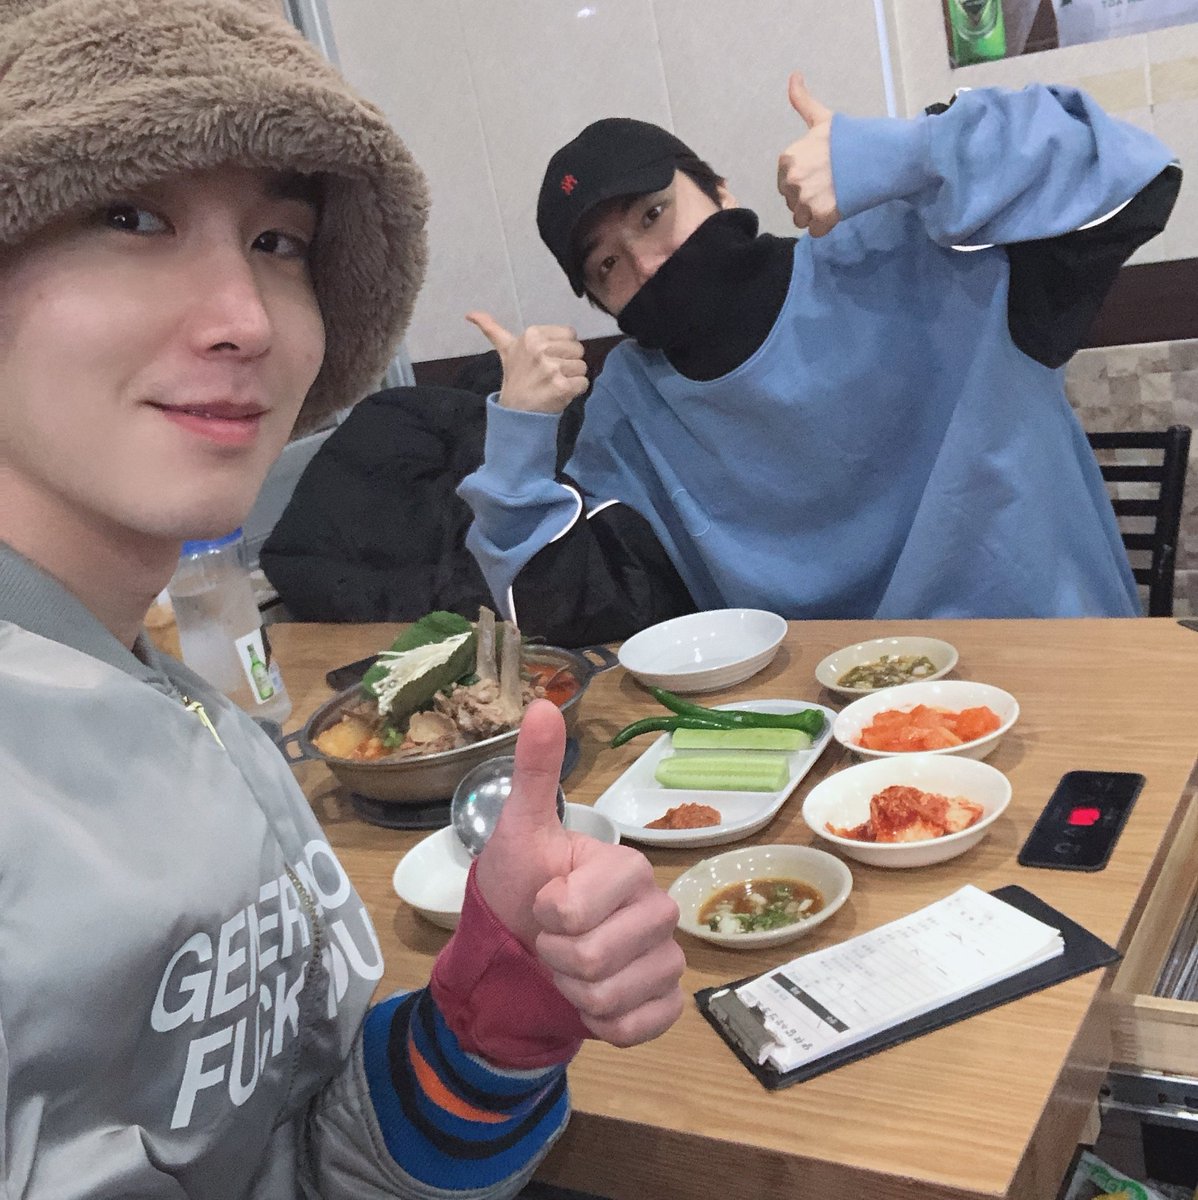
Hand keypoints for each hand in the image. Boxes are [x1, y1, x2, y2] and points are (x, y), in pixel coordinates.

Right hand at [466, 311, 588, 413]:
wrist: (515, 411)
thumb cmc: (515, 378)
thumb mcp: (505, 349)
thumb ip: (492, 328)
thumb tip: (469, 313)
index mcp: (532, 334)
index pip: (570, 334)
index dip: (563, 348)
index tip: (547, 359)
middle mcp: (541, 348)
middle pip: (578, 350)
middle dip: (568, 363)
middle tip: (550, 375)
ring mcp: (551, 368)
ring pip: (582, 367)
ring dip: (572, 378)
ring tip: (554, 384)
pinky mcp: (562, 386)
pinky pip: (584, 382)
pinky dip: (576, 390)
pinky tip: (560, 393)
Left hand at [475, 700, 685, 1046]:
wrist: (515, 957)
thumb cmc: (519, 890)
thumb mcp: (519, 830)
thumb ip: (535, 771)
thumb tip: (543, 705)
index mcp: (628, 867)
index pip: (581, 906)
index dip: (550, 913)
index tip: (542, 904)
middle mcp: (659, 910)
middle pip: (599, 956)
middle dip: (557, 957)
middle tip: (550, 941)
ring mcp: (666, 960)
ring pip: (612, 995)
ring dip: (572, 991)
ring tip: (566, 971)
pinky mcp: (665, 1005)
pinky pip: (639, 1028)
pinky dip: (603, 1025)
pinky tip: (591, 1003)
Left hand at [777, 71, 839, 236]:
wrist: (878, 154)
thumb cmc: (850, 137)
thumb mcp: (823, 118)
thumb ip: (802, 101)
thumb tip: (793, 75)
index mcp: (788, 160)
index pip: (785, 183)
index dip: (803, 181)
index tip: (821, 173)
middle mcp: (792, 181)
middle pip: (792, 202)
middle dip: (808, 198)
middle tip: (831, 185)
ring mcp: (806, 200)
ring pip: (802, 218)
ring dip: (816, 213)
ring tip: (835, 197)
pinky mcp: (822, 217)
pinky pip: (815, 231)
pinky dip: (826, 225)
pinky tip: (839, 209)